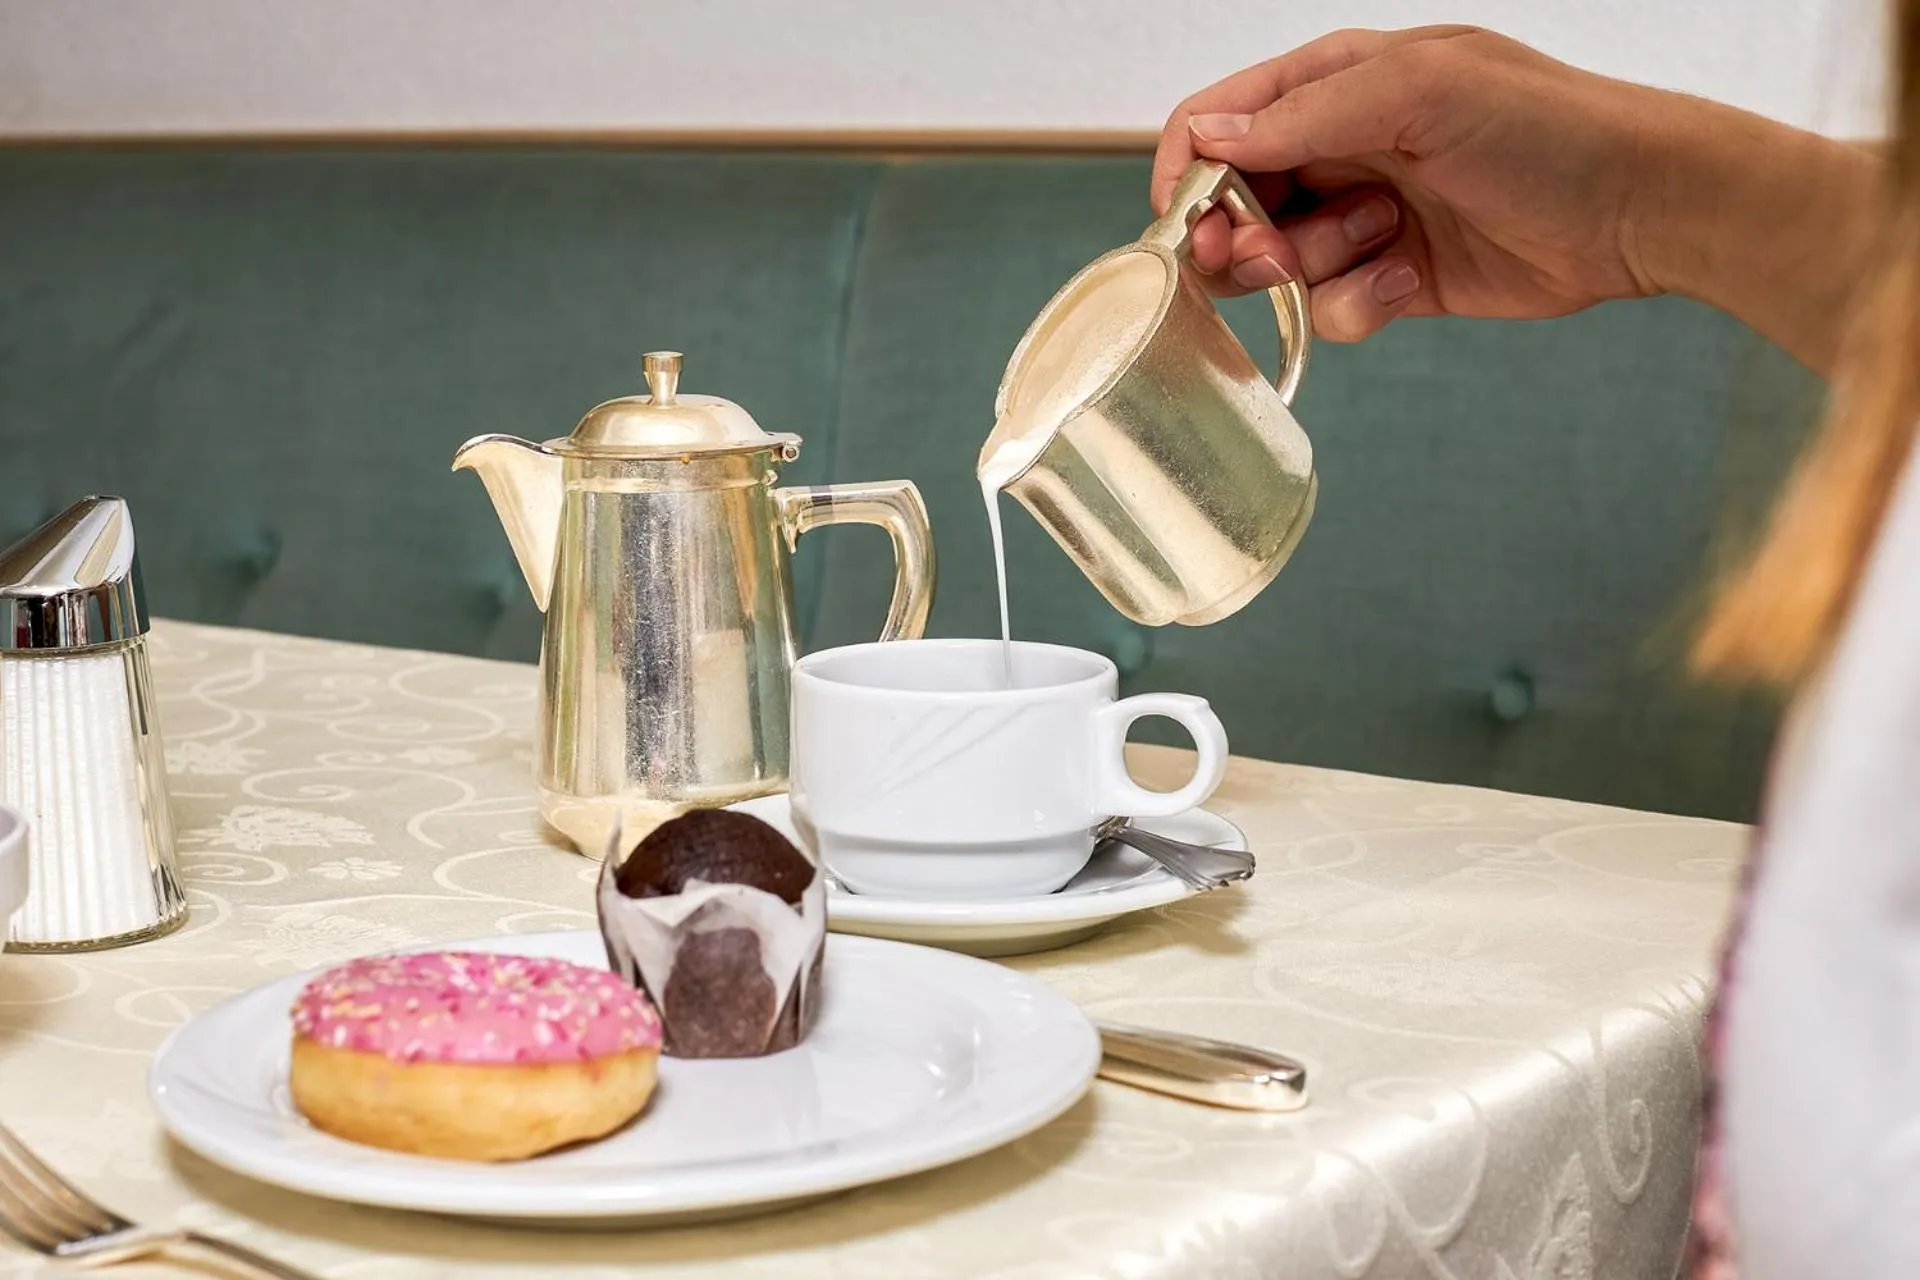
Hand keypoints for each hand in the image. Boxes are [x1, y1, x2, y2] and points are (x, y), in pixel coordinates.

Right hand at [1152, 27, 1685, 342]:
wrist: (1637, 206)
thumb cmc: (1543, 128)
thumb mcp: (1419, 93)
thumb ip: (1305, 115)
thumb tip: (1208, 137)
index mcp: (1335, 81)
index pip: (1217, 119)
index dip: (1190, 172)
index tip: (1191, 223)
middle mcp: (1339, 146)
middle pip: (1233, 203)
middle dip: (1240, 237)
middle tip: (1267, 257)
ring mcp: (1363, 216)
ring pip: (1277, 265)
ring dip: (1311, 269)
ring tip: (1378, 244)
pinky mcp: (1392, 279)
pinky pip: (1331, 309)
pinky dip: (1360, 305)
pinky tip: (1411, 282)